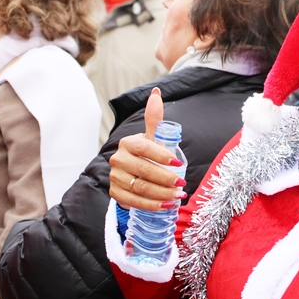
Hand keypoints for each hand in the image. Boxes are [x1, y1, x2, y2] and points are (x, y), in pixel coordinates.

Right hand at [109, 88, 186, 211]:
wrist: (132, 172)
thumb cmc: (147, 152)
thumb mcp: (151, 136)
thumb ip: (154, 118)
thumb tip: (156, 92)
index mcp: (128, 143)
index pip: (144, 148)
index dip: (162, 156)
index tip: (179, 164)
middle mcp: (118, 160)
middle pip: (144, 171)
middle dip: (166, 179)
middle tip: (182, 184)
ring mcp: (115, 177)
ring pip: (140, 188)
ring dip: (162, 194)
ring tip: (178, 196)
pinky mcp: (116, 193)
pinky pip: (134, 202)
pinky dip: (152, 205)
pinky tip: (166, 205)